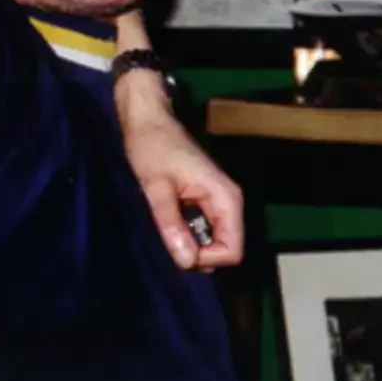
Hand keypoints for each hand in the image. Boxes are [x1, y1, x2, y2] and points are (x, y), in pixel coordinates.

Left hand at [113, 89, 244, 269]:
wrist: (148, 119)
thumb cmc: (152, 147)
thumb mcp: (156, 187)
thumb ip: (172, 224)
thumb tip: (187, 261)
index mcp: (225, 197)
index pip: (233, 249)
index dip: (208, 259)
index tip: (178, 251)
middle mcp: (229, 200)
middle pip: (227, 247)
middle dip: (200, 254)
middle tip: (169, 242)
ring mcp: (219, 200)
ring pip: (215, 239)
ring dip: (193, 244)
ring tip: (167, 231)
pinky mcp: (207, 199)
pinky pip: (206, 227)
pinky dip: (189, 232)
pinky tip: (170, 222)